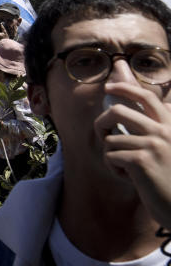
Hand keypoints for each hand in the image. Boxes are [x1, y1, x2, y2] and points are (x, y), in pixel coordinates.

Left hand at [95, 81, 170, 228]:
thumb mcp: (169, 149)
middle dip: (101, 123)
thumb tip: (146, 108)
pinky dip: (114, 169)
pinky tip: (131, 178)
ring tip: (129, 169)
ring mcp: (153, 145)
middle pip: (118, 111)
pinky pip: (110, 156)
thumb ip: (156, 129)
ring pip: (110, 139)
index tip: (109, 86)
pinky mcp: (141, 160)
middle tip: (104, 136)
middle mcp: (164, 131)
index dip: (125, 87)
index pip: (147, 96)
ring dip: (112, 156)